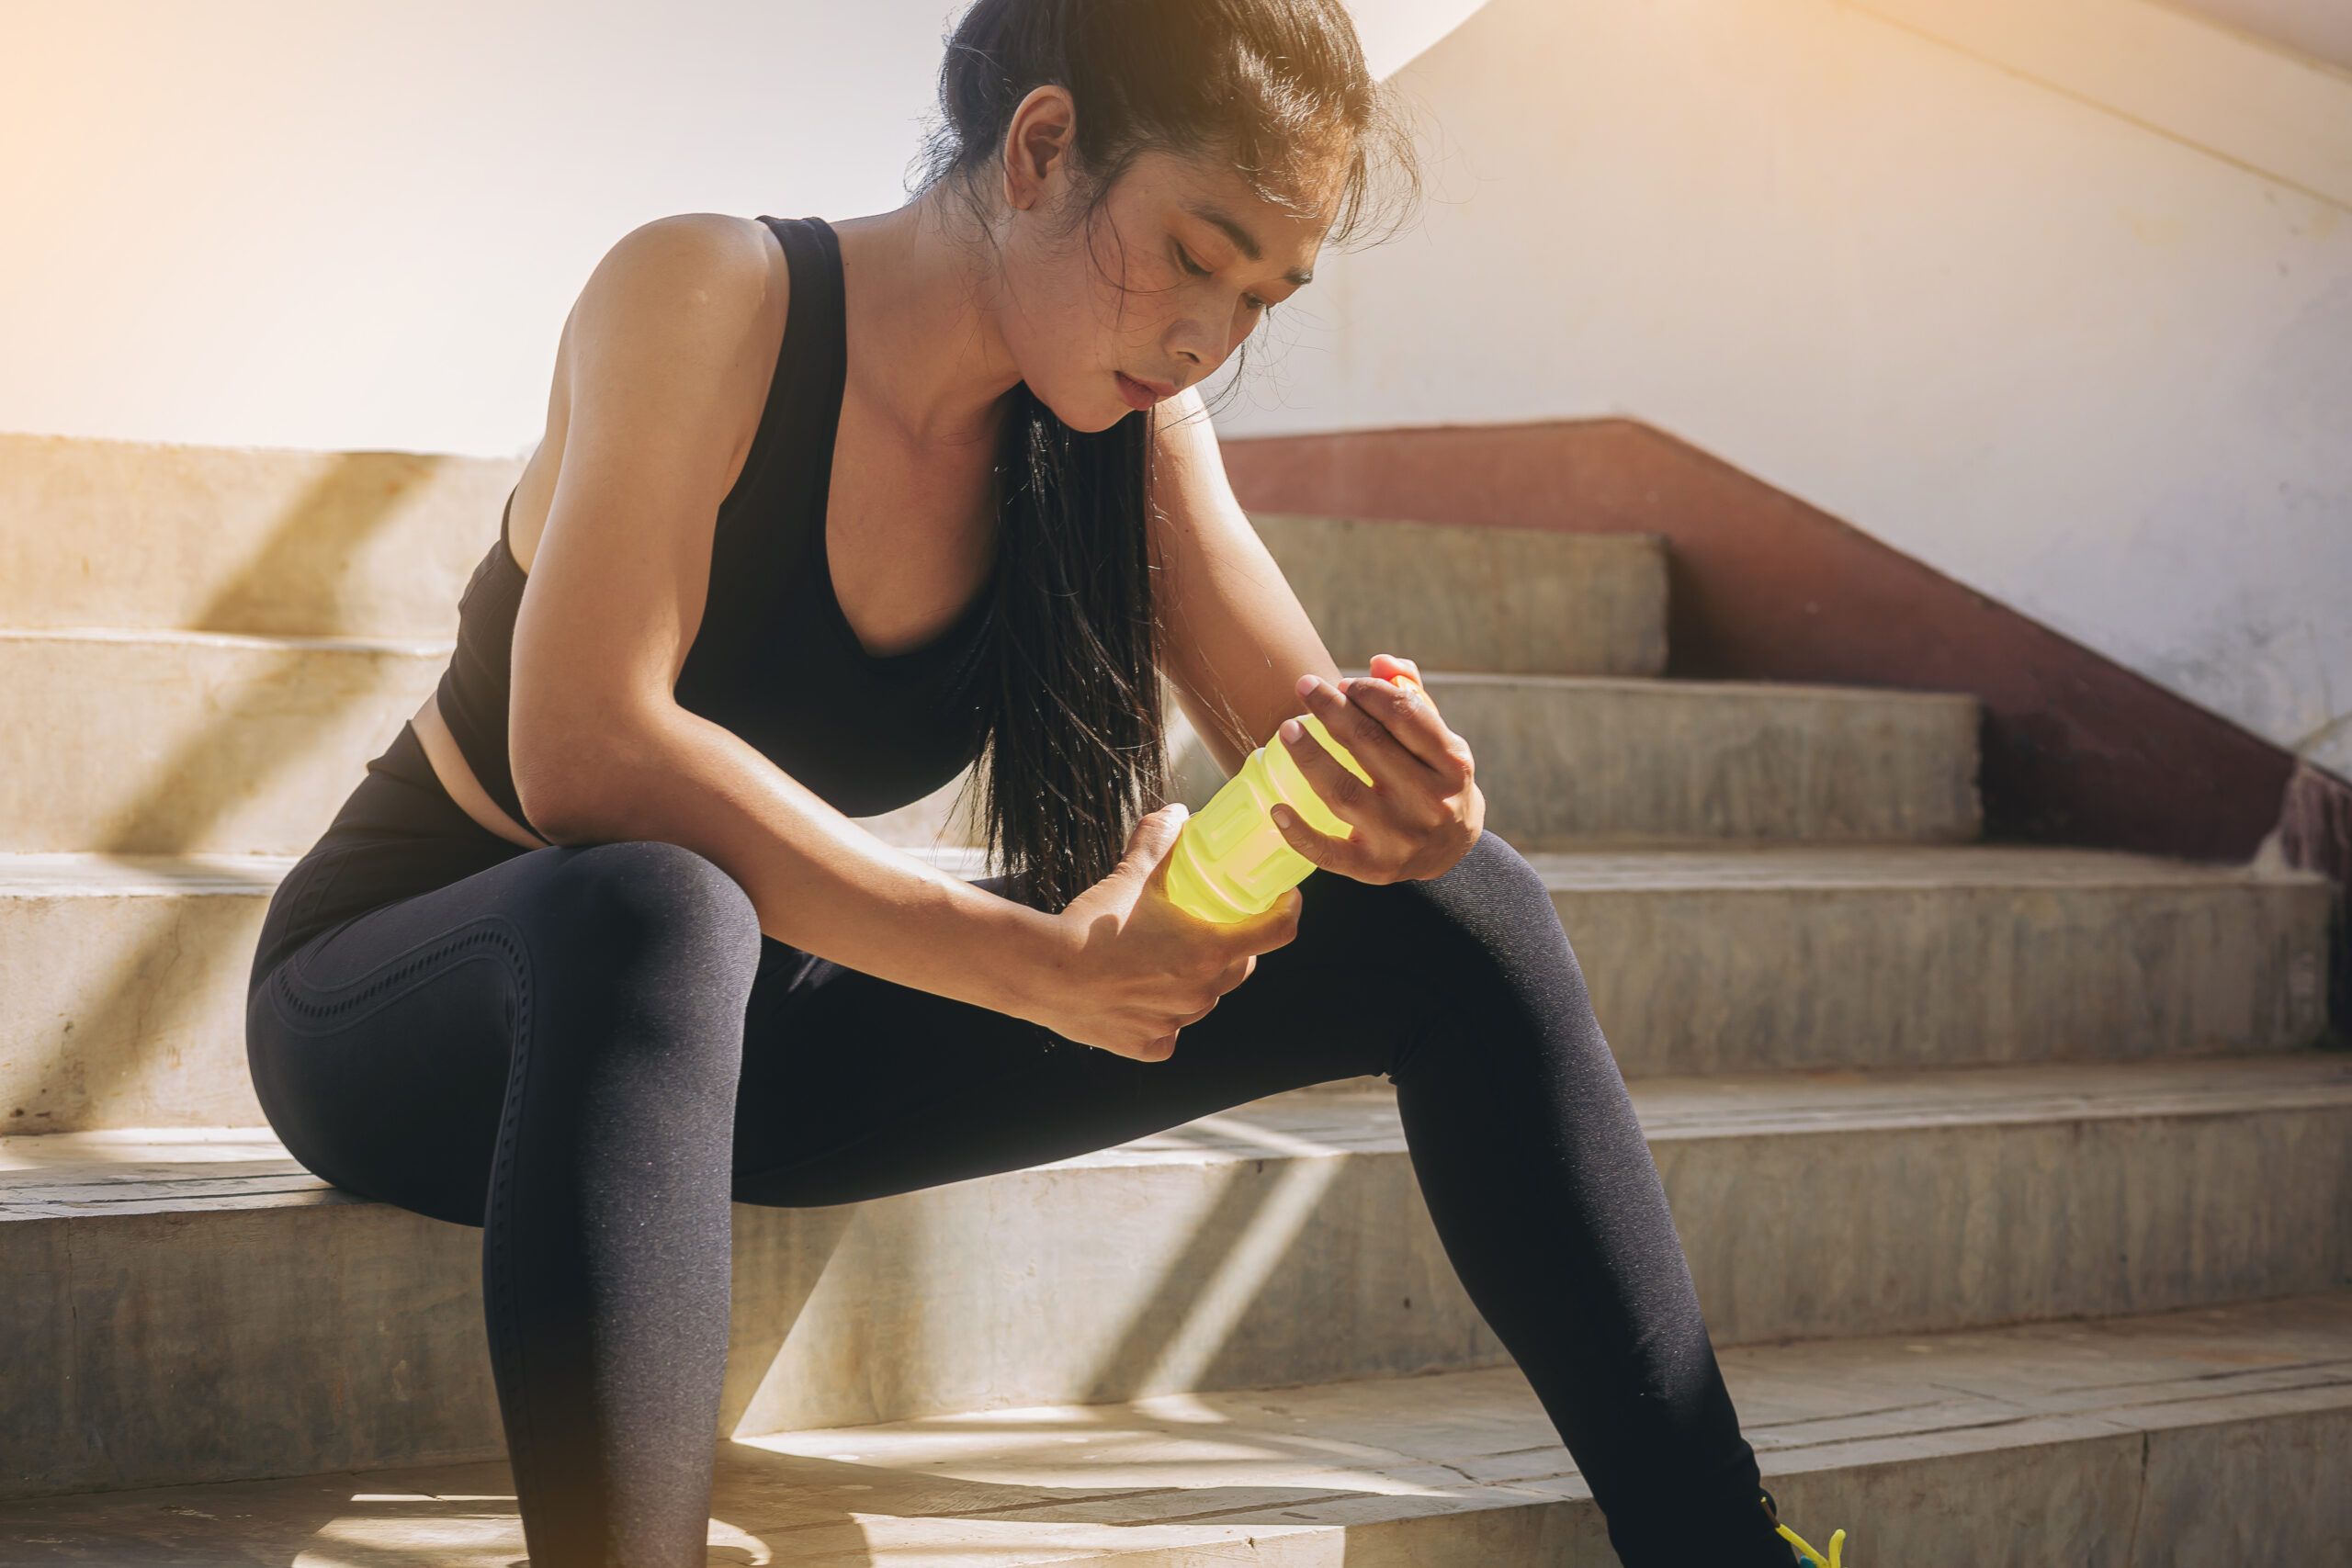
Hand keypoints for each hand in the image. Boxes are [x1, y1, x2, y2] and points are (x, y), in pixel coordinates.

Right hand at [1028, 803, 1303, 1060]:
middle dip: (1237, 945)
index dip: (1288, 911)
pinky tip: (1142, 998)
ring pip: (1203, 1000)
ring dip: (1198, 980)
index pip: (1276, 933)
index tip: (1286, 898)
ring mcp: (1174, 1023)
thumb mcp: (1131, 875)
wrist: (1044, 971)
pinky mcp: (1147, 1045)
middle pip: (1241, 967)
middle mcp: (1200, 993)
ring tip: (1171, 958)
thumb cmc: (1092, 924)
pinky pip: (1168, 1032)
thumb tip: (1176, 813)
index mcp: (1209, 951)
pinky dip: (1162, 1016)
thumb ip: (1158, 841)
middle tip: (1218, 924)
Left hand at [1271, 653, 1484, 883]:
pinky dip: (1299, 832)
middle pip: (1370, 746)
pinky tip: (1277, 809)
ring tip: (1287, 729)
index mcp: (1453, 764)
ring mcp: (1400, 838)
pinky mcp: (1373, 868)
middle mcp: (1430, 803)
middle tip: (1305, 686)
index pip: (1406, 716)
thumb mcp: (1439, 739)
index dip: (1370, 692)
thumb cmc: (1435, 780)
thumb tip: (1379, 662)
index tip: (1345, 683)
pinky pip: (1328, 852)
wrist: (1452, 850)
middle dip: (1332, 710)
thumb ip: (1410, 694)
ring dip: (1310, 756)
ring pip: (1344, 792)